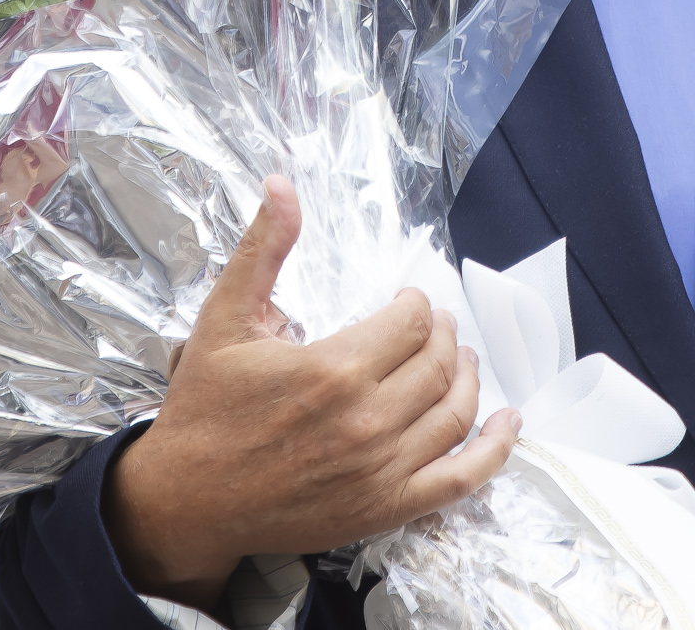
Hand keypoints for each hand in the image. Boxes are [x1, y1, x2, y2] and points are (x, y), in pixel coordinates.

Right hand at [103, 176, 519, 610]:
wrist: (185, 502)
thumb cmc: (205, 410)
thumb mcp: (223, 320)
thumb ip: (262, 251)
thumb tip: (282, 186)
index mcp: (334, 369)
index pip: (414, 322)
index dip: (418, 305)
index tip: (406, 302)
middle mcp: (367, 421)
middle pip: (440, 362)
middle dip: (445, 335)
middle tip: (436, 326)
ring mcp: (381, 470)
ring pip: (456, 411)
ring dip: (470, 378)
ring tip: (463, 359)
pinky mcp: (385, 508)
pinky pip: (461, 479)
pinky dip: (495, 450)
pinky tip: (508, 423)